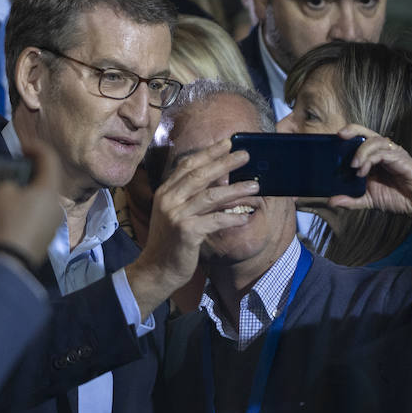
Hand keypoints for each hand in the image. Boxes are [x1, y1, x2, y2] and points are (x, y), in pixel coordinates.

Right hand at [0, 143, 63, 268]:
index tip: (21, 148)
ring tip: (15, 190)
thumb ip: (10, 181)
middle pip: (49, 179)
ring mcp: (55, 222)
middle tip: (17, 168)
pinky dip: (32, 206)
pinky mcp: (48, 236)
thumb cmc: (7, 222)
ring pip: (46, 197)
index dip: (35, 147)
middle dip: (34, 170)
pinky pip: (42, 213)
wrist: (11, 260)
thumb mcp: (1, 193)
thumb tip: (14, 185)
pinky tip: (17, 210)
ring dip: (33, 189)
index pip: (49, 158)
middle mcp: (58, 204)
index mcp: (49, 189)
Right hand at [126, 140, 258, 317]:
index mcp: (165, 191)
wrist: (156, 269)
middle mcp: (168, 199)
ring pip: (210, 196)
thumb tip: (217, 178)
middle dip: (224, 162)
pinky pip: (215, 221)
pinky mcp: (186, 232)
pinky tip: (246, 217)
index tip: (228, 143)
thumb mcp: (173, 212)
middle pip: (200, 175)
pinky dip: (232, 218)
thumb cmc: (170, 241)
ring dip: (235, 190)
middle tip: (245, 155)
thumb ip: (188, 195)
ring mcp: (176, 215)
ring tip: (255, 186)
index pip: (187, 165)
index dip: (209, 153)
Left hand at [299, 124, 411, 240]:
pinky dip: (371, 159)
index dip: (350, 134)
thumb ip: (351, 200)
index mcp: (376, 158)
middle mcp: (385, 152)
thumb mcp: (369, 200)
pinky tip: (363, 171)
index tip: (335, 137)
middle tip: (341, 136)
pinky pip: (384, 153)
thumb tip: (331, 201)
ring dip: (361, 151)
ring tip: (354, 167)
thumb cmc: (398, 199)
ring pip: (375, 141)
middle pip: (368, 133)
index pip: (362, 139)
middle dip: (354, 130)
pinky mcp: (402, 159)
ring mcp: (394, 154)